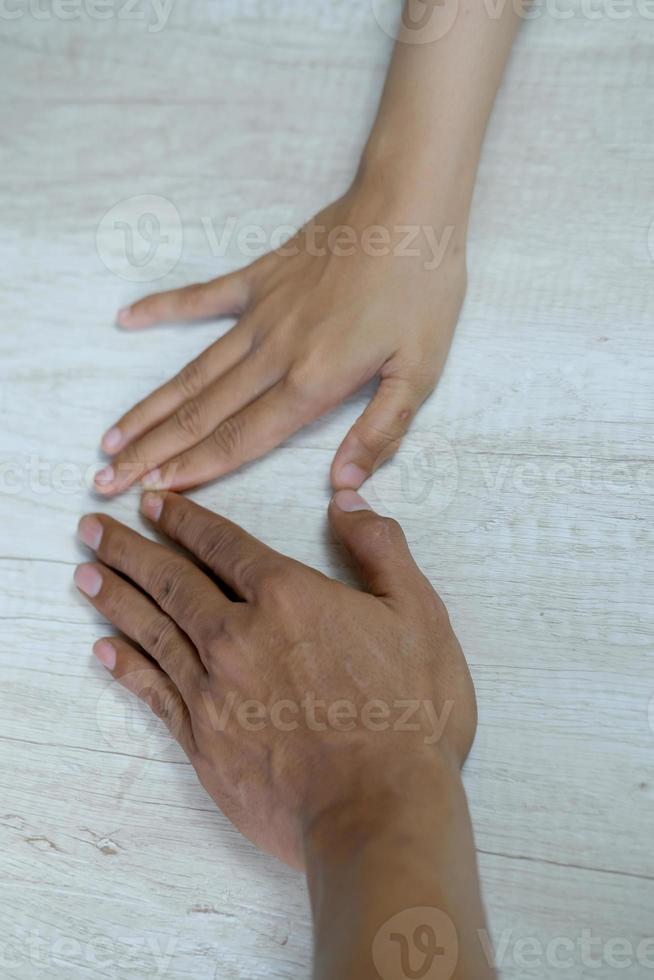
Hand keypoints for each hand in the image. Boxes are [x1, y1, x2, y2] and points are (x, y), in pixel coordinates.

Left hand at [75, 489, 475, 868]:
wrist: (378, 811)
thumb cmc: (406, 714)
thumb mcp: (418, 615)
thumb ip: (380, 550)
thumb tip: (348, 501)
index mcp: (287, 596)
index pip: (220, 543)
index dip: (182, 519)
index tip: (153, 503)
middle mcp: (238, 635)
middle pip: (170, 580)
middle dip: (128, 549)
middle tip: (92, 528)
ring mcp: (213, 689)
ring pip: (151, 629)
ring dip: (115, 597)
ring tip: (85, 573)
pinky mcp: (203, 740)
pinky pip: (153, 691)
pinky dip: (126, 666)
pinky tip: (105, 649)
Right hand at [94, 177, 466, 494]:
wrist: (410, 206)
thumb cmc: (422, 291)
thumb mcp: (420, 373)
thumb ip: (379, 432)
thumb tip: (344, 487)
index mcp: (313, 382)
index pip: (240, 439)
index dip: (193, 470)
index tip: (152, 494)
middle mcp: (274, 354)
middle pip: (202, 414)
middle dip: (152, 452)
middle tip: (106, 479)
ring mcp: (260, 313)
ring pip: (193, 371)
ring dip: (150, 407)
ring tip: (111, 436)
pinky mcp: (260, 277)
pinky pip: (202, 296)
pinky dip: (163, 308)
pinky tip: (126, 319)